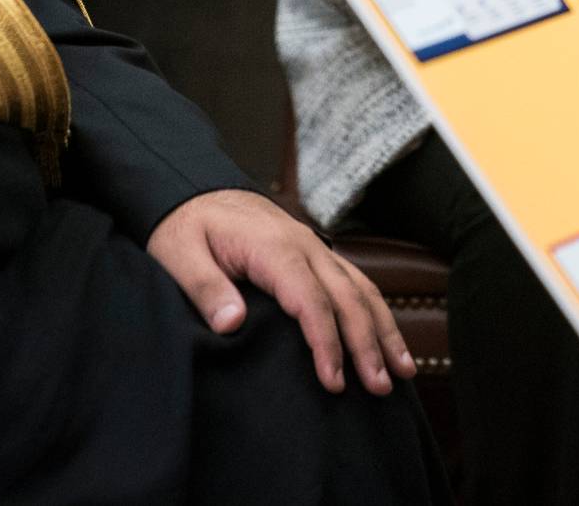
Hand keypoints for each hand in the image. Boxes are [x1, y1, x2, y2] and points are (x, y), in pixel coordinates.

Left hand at [145, 188, 414, 393]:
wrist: (198, 191)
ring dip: (383, 330)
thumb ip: (204, 287)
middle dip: (367, 344)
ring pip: (361, 289)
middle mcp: (305, 246)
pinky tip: (388, 338)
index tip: (333, 381)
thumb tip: (232, 322)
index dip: (326, 343)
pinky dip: (376, 312)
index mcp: (274, 248)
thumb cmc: (186, 227)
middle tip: (380, 387)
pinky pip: (356, 282)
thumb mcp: (178, 254)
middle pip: (347, 297)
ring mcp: (316, 249)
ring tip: (401, 371)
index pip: (311, 300)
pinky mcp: (317, 255)